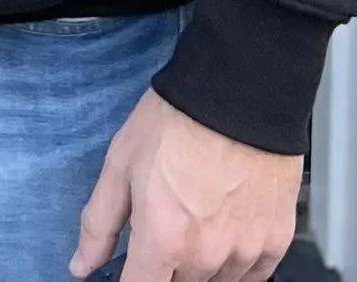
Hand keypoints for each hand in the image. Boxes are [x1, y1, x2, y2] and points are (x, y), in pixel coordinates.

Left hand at [70, 89, 300, 281]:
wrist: (239, 94)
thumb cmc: (178, 121)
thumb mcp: (120, 163)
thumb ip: (99, 223)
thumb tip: (81, 265)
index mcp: (163, 240)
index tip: (133, 266)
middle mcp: (205, 257)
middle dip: (164, 266)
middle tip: (165, 225)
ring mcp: (244, 254)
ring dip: (198, 266)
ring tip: (195, 219)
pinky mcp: (276, 244)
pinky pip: (251, 277)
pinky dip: (234, 264)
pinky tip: (224, 230)